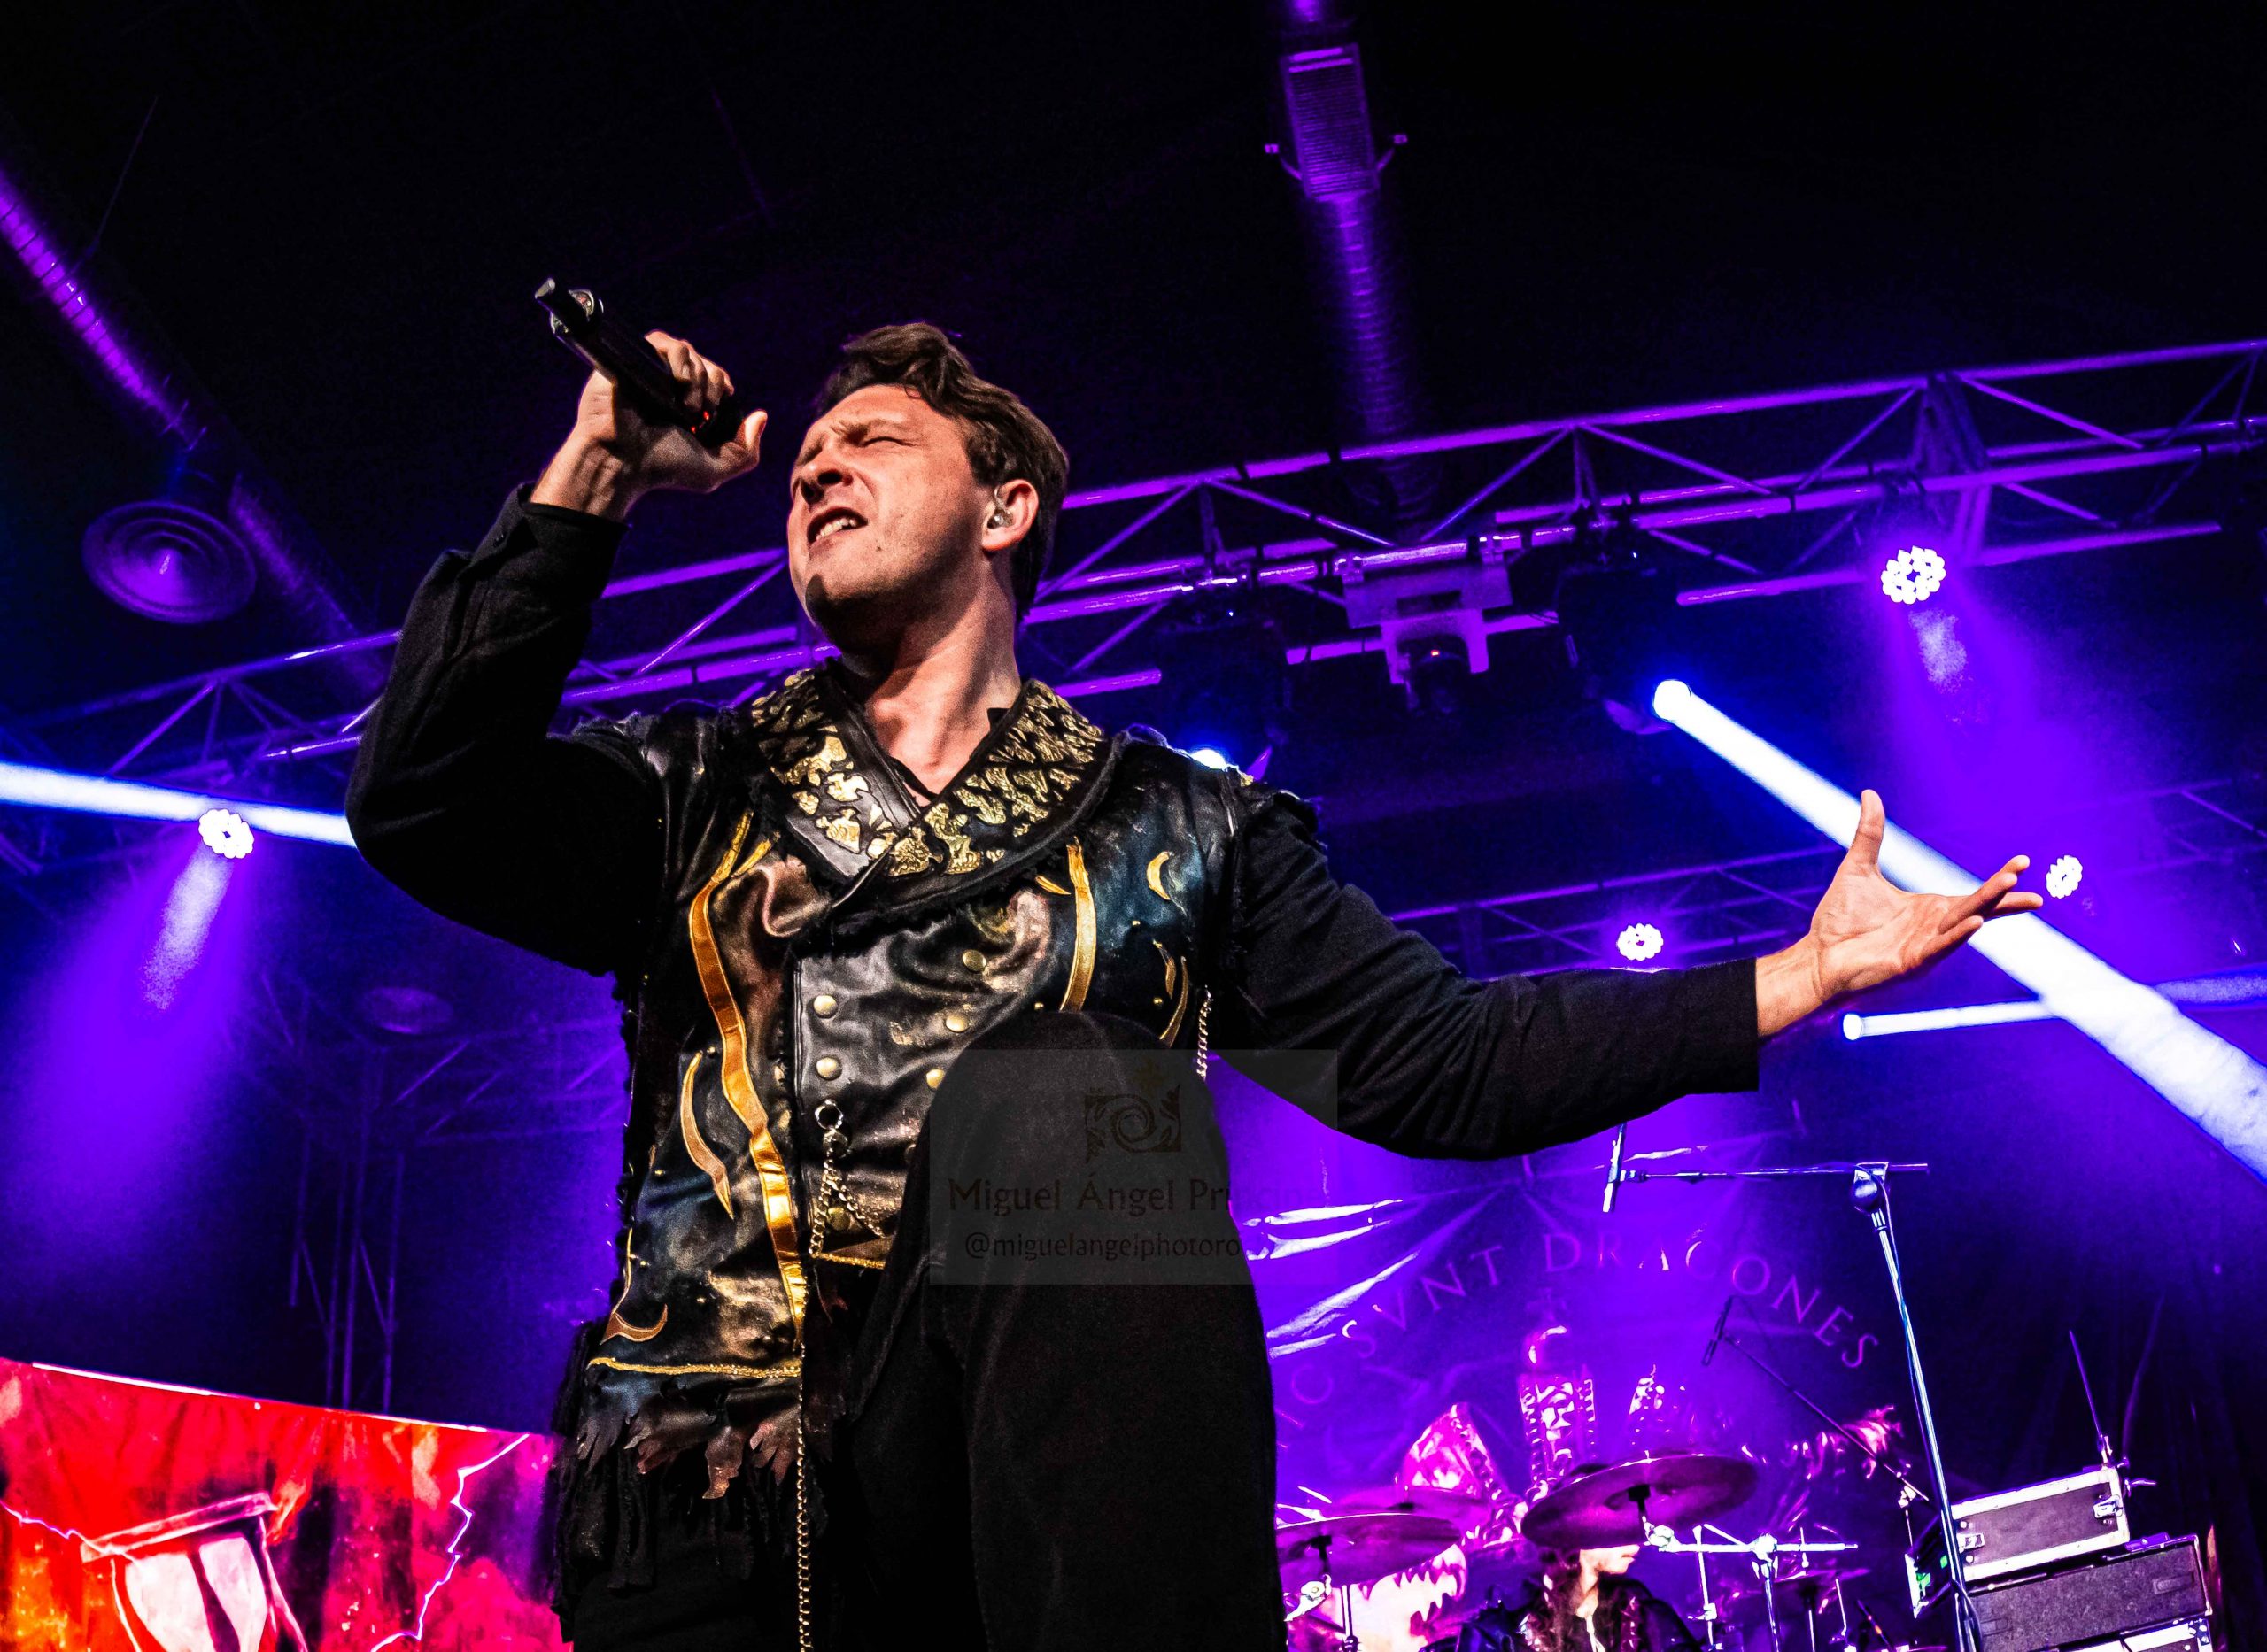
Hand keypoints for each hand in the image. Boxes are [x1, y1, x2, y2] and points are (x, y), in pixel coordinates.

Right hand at [530, 330, 766, 521]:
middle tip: (699, 414)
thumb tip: (761, 416)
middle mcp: (669, 386)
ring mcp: (651, 371)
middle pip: (706, 364)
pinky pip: (664, 341)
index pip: (716, 378)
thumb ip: (747, 451)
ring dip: (696, 378)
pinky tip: (675, 385)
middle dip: (712, 387)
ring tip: (685, 407)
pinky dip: (679, 360)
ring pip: (688, 351)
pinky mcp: (633, 359)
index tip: (715, 410)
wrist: (622, 460)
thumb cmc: (663, 468)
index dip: (722, 389)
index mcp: (686, 404)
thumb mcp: (715, 469)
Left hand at [1755, 788, 2042, 1035]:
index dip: (1999, 881)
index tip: (2023, 863)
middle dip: (2001, 891)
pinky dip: (1956, 937)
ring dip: (1986, 907)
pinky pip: (1938, 948)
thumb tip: (1869, 794)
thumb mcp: (1858, 868)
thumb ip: (1869, 834)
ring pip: (1962, 924)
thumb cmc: (1839, 921)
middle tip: (2022, 873)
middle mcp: (1935, 927)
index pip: (1975, 894)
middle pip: (1976, 906)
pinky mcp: (1910, 964)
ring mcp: (1925, 947)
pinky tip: (1975, 924)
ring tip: (2011, 888)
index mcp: (1931, 909)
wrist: (1818, 957)